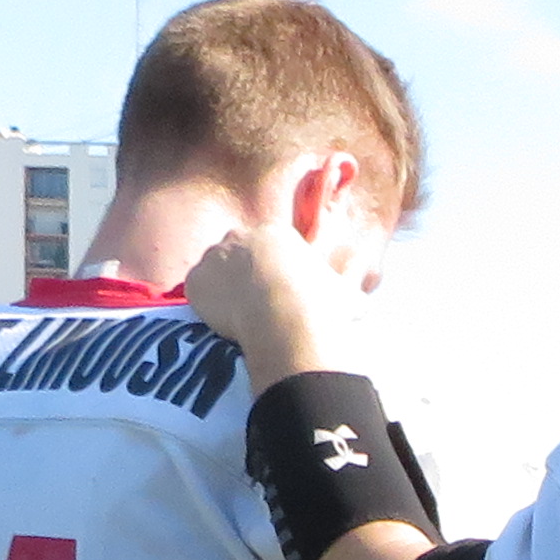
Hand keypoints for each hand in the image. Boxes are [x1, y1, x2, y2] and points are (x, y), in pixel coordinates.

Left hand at [184, 220, 342, 389]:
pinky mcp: (196, 281)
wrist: (287, 320)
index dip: (270, 272)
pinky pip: (196, 293)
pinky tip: (225, 326)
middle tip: (256, 307)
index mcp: (275, 232)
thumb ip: (348, 288)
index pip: (265, 247)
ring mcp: (214, 257)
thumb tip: (363, 294)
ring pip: (214, 272)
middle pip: (235, 254)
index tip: (277, 294)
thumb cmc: (322, 307)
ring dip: (224, 292)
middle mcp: (240, 236)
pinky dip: (206, 308)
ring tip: (241, 321)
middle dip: (243, 277)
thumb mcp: (347, 293)